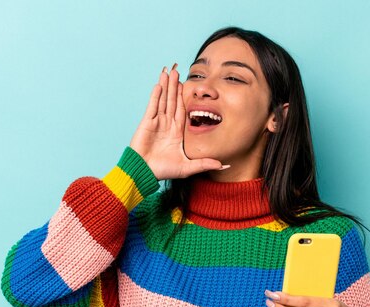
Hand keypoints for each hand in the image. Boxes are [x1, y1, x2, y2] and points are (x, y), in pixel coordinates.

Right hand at [130, 64, 227, 180]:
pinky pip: (153, 106)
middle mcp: (166, 124)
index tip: (186, 84)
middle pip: (171, 100)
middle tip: (176, 70)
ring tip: (168, 71)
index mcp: (176, 132)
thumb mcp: (188, 167)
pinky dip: (156, 95)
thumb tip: (224, 165)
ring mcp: (156, 122)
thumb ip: (205, 163)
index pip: (181, 109)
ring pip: (162, 99)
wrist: (144, 173)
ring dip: (165, 85)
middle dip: (174, 85)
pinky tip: (159, 84)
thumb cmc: (164, 171)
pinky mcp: (147, 123)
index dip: (183, 96)